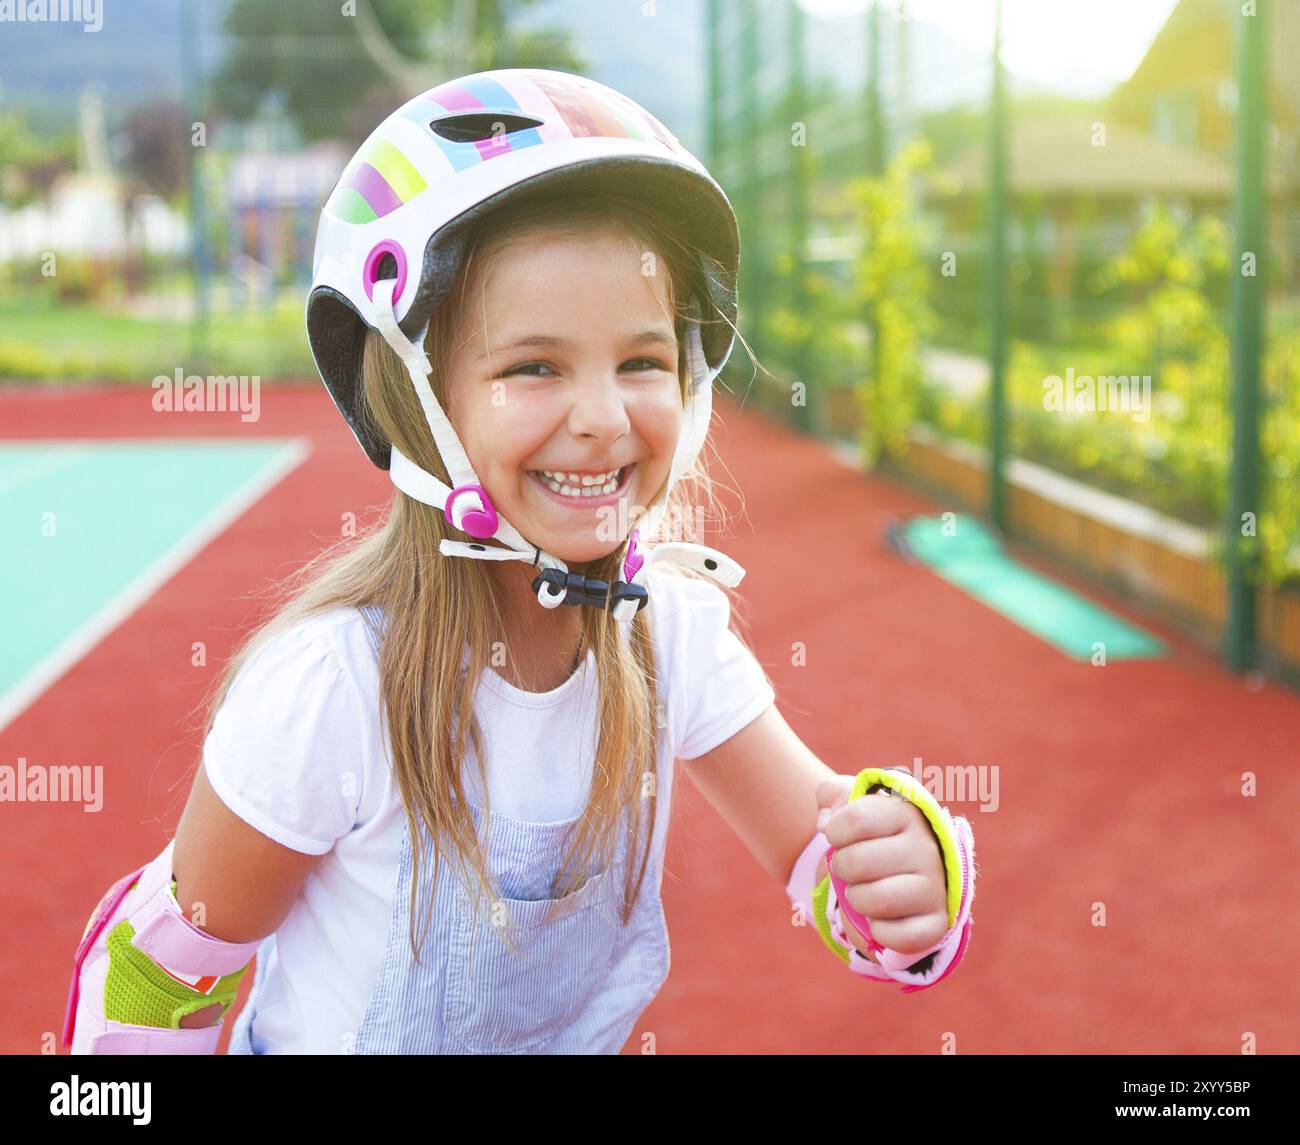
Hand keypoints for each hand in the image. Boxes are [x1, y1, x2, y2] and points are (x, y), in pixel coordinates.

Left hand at [815, 774, 948, 958]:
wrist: (904, 874)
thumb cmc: (871, 837)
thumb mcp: (851, 805)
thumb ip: (832, 795)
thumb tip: (825, 823)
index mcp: (907, 813)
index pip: (856, 818)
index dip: (835, 832)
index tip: (838, 836)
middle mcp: (927, 848)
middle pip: (859, 862)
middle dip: (841, 868)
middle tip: (849, 869)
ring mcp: (935, 887)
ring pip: (878, 899)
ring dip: (856, 899)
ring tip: (862, 892)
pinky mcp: (937, 924)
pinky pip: (900, 936)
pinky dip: (879, 931)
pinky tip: (880, 918)